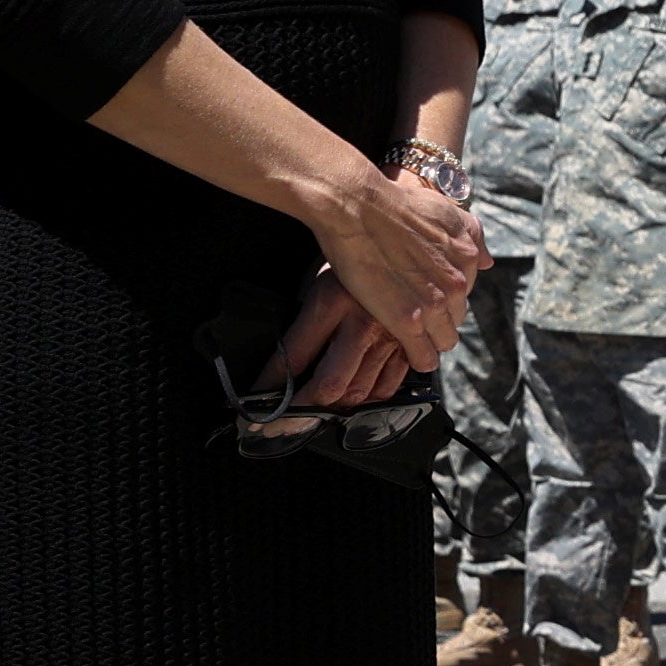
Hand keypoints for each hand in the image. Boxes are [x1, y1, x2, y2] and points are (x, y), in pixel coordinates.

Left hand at [257, 269, 412, 412]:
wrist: (411, 240)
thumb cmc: (357, 255)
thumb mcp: (322, 274)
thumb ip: (309, 316)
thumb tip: (286, 361)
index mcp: (332, 301)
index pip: (293, 355)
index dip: (270, 384)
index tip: (254, 401)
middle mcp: (363, 324)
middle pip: (329, 385)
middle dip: (299, 412)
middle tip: (277, 425)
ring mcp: (392, 337)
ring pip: (360, 392)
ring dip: (331, 412)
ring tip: (308, 421)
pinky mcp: (411, 344)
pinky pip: (390, 386)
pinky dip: (369, 402)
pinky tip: (350, 404)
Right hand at [310, 161, 481, 371]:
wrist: (358, 207)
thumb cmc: (392, 202)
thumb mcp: (443, 209)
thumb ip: (470, 234)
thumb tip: (489, 261)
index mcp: (468, 256)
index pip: (466, 290)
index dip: (444, 294)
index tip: (427, 295)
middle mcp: (458, 282)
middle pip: (457, 316)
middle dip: (439, 317)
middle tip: (414, 314)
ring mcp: (435, 304)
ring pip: (445, 339)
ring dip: (430, 340)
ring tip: (412, 338)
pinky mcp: (408, 321)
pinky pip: (425, 356)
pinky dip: (419, 358)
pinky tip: (412, 357)